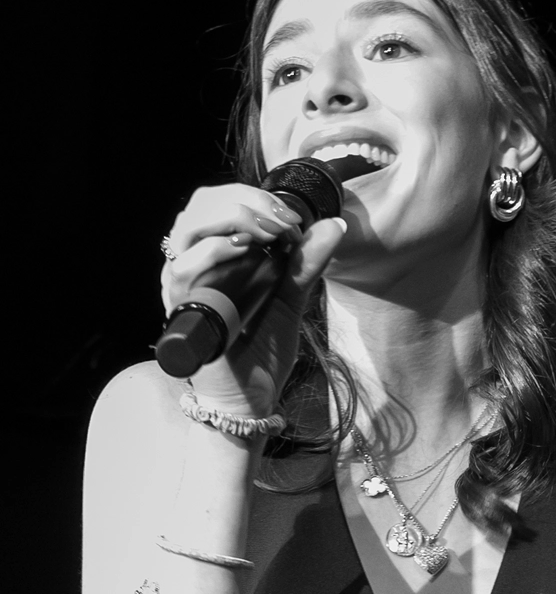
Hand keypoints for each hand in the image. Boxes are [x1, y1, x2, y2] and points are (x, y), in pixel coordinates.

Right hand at [161, 182, 344, 412]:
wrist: (252, 396)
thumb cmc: (262, 348)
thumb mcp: (290, 298)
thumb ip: (306, 263)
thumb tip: (334, 224)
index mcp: (213, 255)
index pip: (218, 202)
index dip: (254, 197)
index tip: (292, 217)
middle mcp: (191, 265)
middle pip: (200, 207)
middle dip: (245, 202)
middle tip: (284, 223)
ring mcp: (183, 287)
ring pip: (188, 229)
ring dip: (232, 219)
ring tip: (269, 234)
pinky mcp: (183, 310)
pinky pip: (184, 271)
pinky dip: (212, 252)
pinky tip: (240, 248)